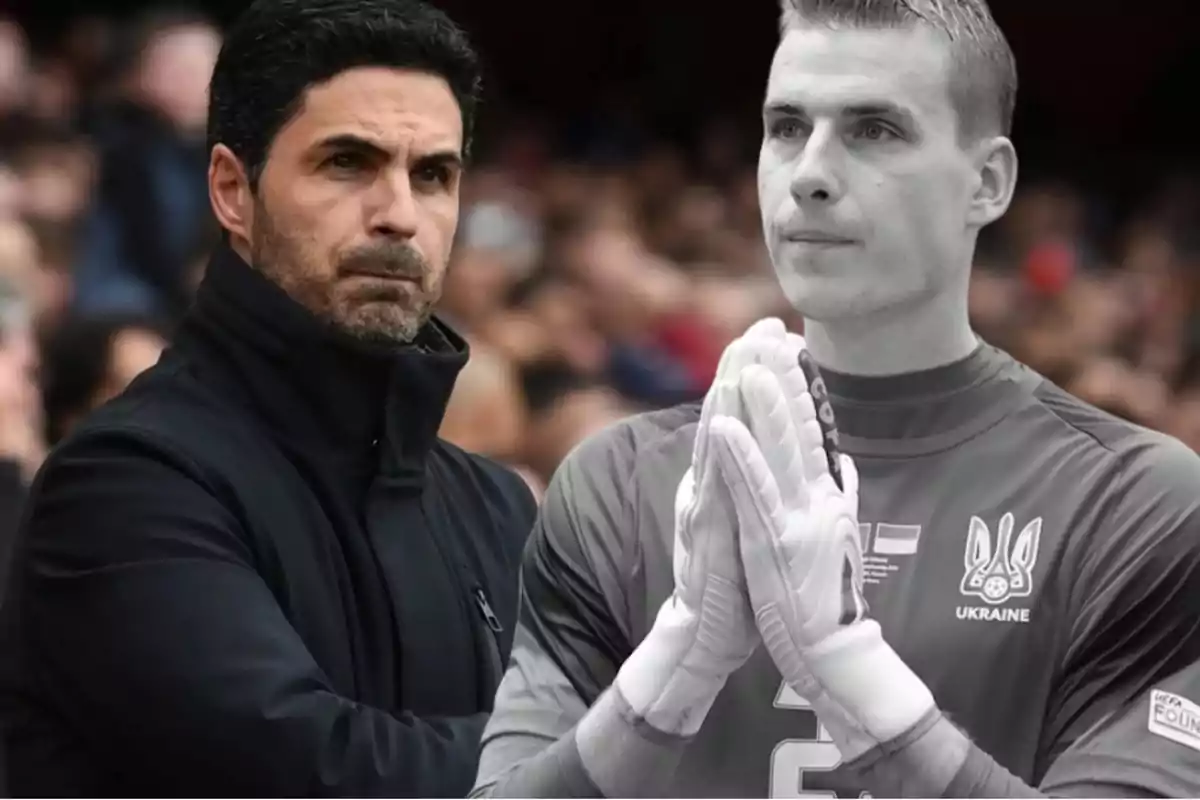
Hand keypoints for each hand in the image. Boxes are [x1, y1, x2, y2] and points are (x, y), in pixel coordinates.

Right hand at [615, 318, 788, 735]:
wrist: (709, 634)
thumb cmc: (738, 580)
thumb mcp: (759, 522)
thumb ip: (768, 485)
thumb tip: (792, 457)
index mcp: (736, 479)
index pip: (752, 418)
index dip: (767, 376)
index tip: (786, 335)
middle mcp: (715, 483)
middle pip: (730, 415)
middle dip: (747, 366)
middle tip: (765, 323)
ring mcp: (706, 506)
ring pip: (716, 441)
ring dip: (728, 395)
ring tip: (742, 354)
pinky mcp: (704, 535)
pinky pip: (712, 488)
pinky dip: (718, 455)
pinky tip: (722, 425)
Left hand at [709, 339, 934, 761]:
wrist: (829, 651)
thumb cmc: (824, 593)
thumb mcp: (835, 534)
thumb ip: (840, 494)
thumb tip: (845, 461)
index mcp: (823, 492)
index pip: (808, 427)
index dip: (796, 383)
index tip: (784, 341)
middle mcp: (815, 497)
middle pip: (796, 427)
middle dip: (781, 376)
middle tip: (766, 330)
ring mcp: (798, 519)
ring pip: (778, 452)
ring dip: (763, 406)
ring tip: (750, 363)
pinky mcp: (776, 544)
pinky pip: (753, 495)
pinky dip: (739, 459)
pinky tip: (723, 429)